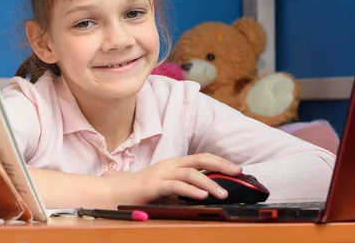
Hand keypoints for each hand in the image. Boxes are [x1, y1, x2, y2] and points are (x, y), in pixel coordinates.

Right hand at [104, 153, 241, 204]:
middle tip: (239, 172)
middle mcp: (170, 165)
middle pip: (200, 159)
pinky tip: (202, 197)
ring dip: (209, 182)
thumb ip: (184, 188)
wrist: (116, 193)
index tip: (237, 169)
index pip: (201, 158)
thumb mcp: (168, 189)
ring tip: (223, 193)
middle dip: (221, 164)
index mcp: (174, 164)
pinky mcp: (154, 186)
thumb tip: (207, 194)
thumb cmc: (142, 192)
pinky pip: (175, 185)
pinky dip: (191, 190)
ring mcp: (161, 174)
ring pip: (190, 173)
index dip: (220, 161)